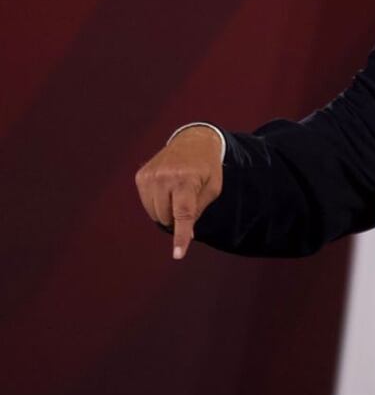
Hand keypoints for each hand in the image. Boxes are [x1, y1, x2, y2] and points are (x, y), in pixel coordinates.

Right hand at [135, 126, 222, 259]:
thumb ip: (199, 211)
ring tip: (178, 192)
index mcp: (187, 180)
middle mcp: (165, 177)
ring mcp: (150, 176)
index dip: (181, 235)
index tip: (178, 254)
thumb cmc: (207, 168)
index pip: (183, 214)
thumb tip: (186, 235)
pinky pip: (146, 203)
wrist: (193, 141)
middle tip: (188, 201)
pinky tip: (167, 188)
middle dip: (177, 217)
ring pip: (154, 213)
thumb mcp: (213, 188)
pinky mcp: (141, 176)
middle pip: (167, 217)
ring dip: (167, 211)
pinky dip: (157, 203)